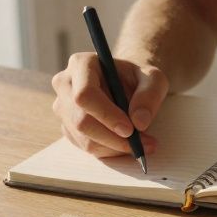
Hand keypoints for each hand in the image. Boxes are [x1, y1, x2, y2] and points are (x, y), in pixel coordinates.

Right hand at [51, 52, 168, 157]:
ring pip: (84, 139)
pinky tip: (127, 145)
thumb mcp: (153, 78)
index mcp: (81, 64)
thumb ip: (150, 95)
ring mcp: (63, 108)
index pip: (85, 94)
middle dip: (113, 138)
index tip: (130, 130)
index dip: (106, 115)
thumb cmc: (137, 78)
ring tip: (142, 146)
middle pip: (81, 121)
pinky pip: (86, 147)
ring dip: (115, 148)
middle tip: (142, 145)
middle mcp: (65, 84)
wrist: (125, 85)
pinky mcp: (67, 127)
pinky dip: (110, 152)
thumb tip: (139, 123)